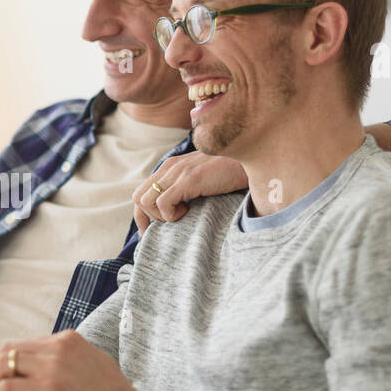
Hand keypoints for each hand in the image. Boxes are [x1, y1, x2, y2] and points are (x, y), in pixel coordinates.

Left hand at [0, 330, 143, 390]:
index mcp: (68, 339)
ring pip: (4, 365)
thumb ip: (77, 359)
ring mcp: (52, 365)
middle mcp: (58, 346)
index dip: (9, 360)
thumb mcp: (96, 364)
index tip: (1, 376)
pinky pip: (7, 387)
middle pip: (10, 350)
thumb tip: (64, 365)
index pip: (26, 343)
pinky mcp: (47, 387)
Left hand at [132, 152, 248, 232]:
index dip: (143, 216)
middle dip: (149, 217)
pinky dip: (171, 214)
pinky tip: (189, 212)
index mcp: (170, 167)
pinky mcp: (188, 179)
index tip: (152, 232)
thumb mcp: (202, 180)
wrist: (251, 158)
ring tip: (182, 215)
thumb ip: (186, 190)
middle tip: (171, 223)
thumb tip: (178, 212)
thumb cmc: (231, 174)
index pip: (142, 192)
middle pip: (138, 197)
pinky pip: (163, 202)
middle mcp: (169, 167)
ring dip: (160, 215)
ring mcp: (177, 172)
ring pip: (145, 200)